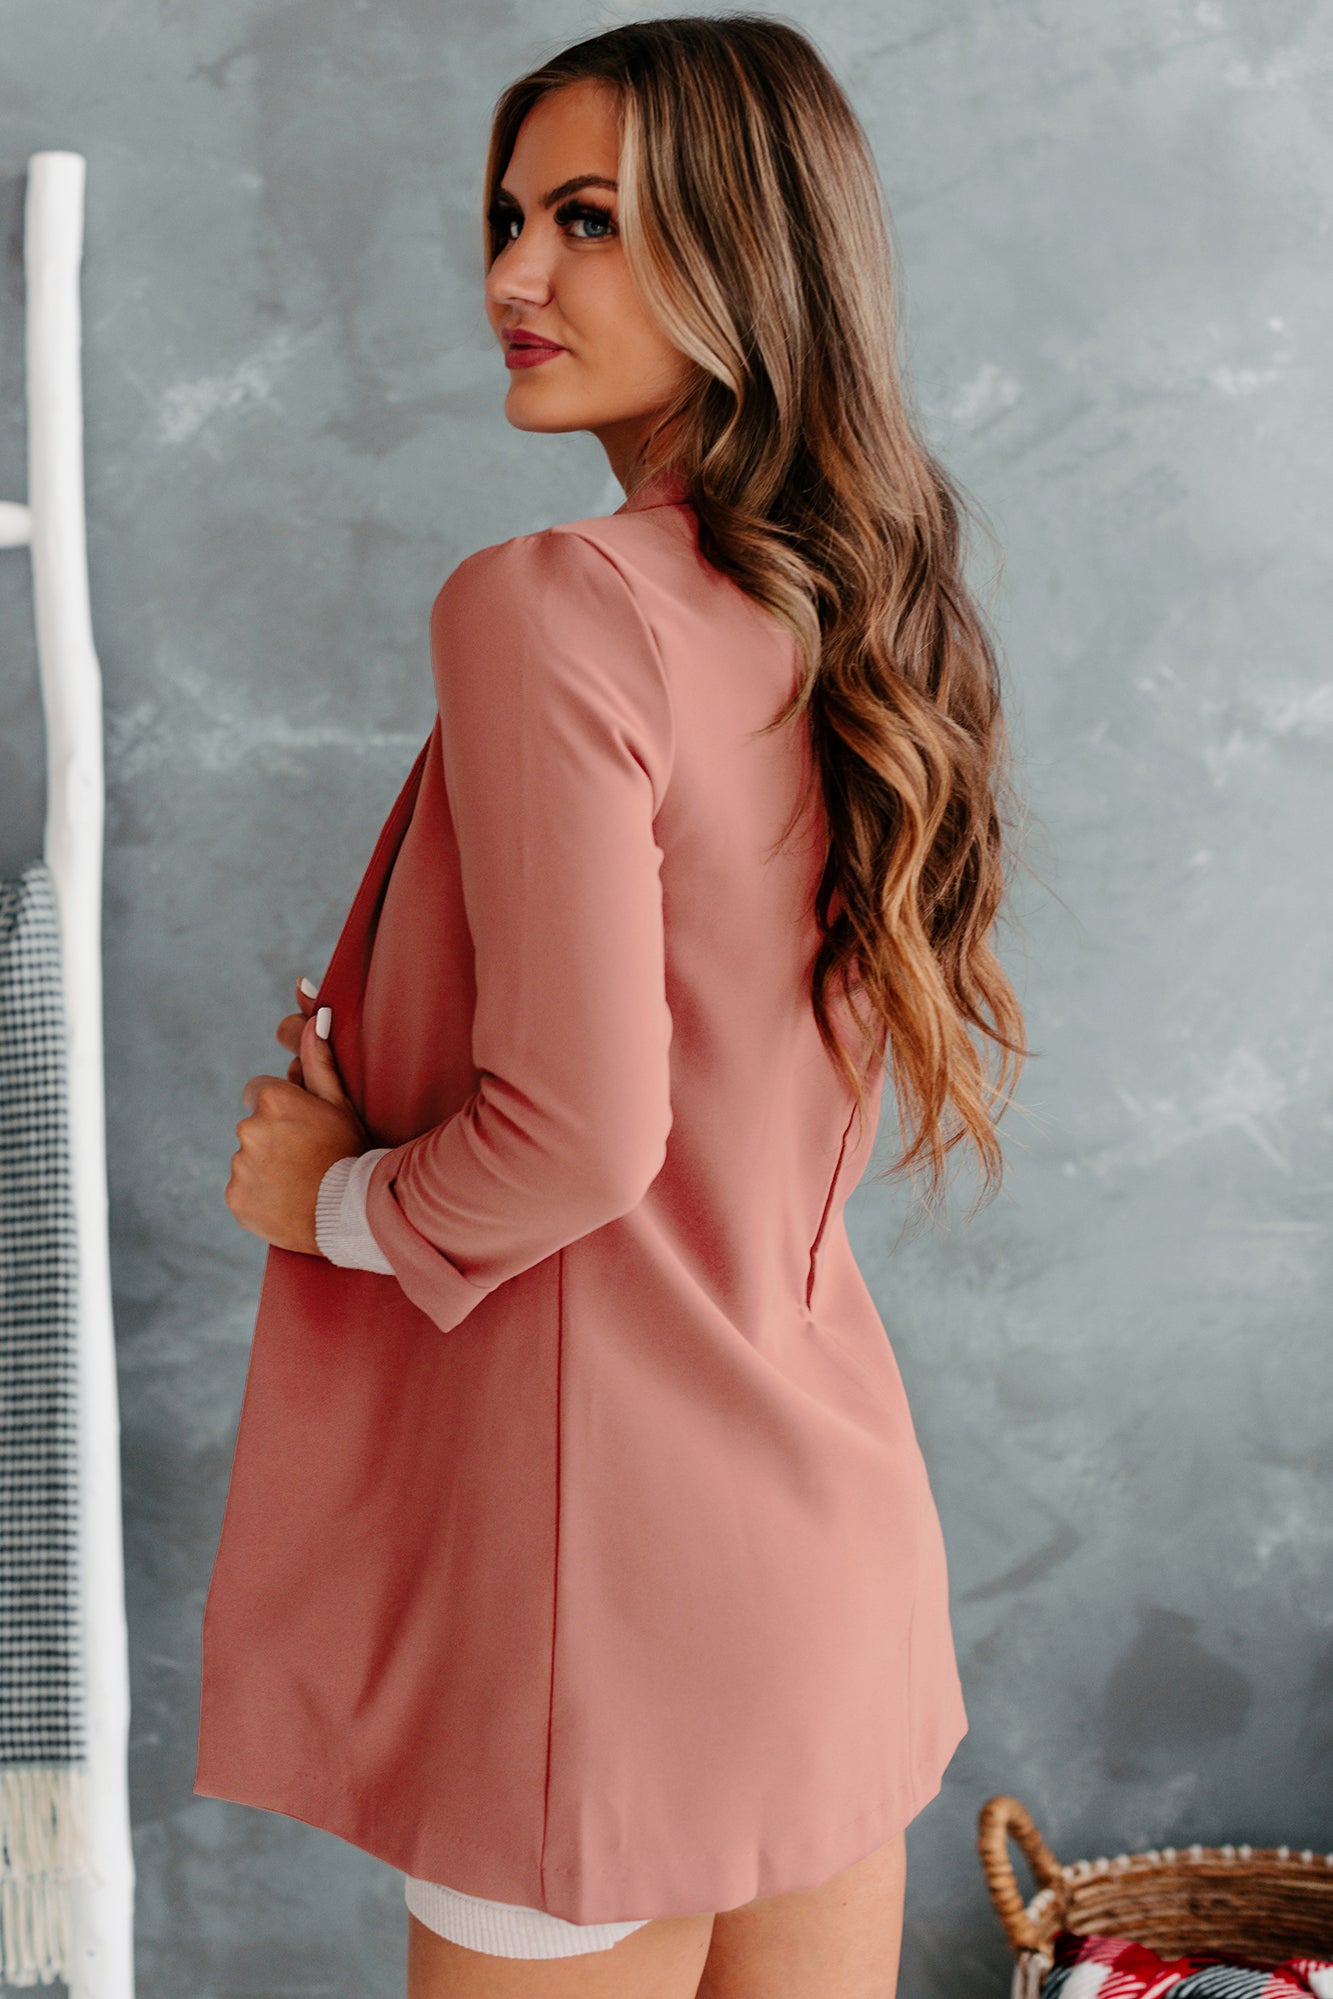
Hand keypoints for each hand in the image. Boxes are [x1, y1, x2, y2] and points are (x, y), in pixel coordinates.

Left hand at [225, 976, 371, 1254]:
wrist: (350, 1213)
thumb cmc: (350, 1152)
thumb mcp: (340, 1103)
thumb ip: (319, 1060)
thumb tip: (317, 1016)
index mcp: (273, 1100)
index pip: (257, 1091)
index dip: (279, 1107)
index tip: (300, 1124)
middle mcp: (249, 1128)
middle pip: (252, 1125)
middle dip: (271, 1136)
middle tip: (305, 1155)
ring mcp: (240, 1165)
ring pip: (247, 1159)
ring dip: (265, 1166)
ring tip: (300, 1180)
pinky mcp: (235, 1198)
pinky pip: (242, 1190)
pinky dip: (259, 1195)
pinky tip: (287, 1199)